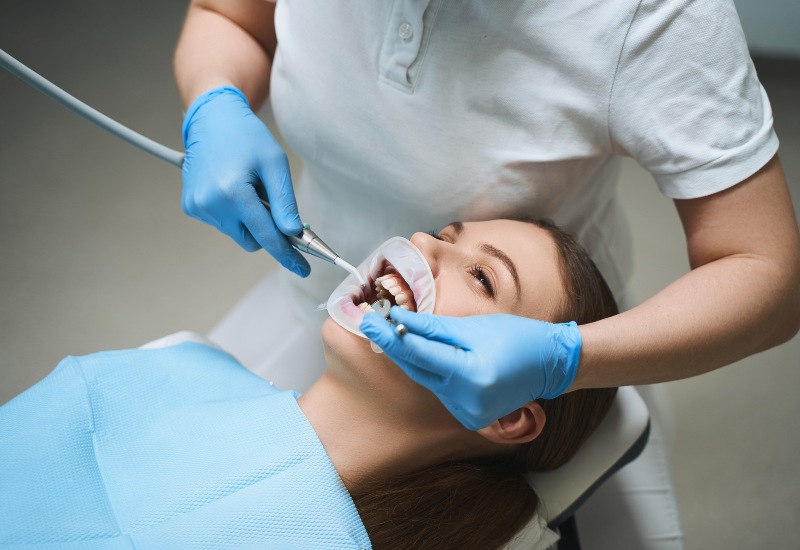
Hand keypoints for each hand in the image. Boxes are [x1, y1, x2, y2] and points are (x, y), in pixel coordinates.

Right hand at [181, 86, 308, 276]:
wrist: (211, 119)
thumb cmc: (246, 137)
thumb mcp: (275, 164)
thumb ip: (284, 202)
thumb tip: (293, 233)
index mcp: (233, 193)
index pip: (267, 236)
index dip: (287, 254)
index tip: (303, 269)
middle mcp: (211, 204)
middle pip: (252, 240)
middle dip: (267, 228)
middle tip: (271, 201)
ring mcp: (198, 207)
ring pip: (238, 232)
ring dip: (249, 218)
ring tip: (246, 186)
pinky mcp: (191, 207)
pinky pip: (223, 223)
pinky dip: (233, 213)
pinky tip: (232, 187)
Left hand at [360, 308, 581, 429]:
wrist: (549, 364)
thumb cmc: (517, 339)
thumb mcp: (474, 327)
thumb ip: (434, 328)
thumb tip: (400, 320)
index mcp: (473, 375)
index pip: (420, 355)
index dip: (391, 336)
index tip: (370, 320)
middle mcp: (469, 401)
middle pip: (418, 370)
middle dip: (395, 346)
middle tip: (372, 323)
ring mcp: (468, 413)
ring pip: (427, 380)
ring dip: (414, 358)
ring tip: (399, 332)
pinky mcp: (469, 417)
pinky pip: (440, 389)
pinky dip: (432, 372)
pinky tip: (427, 354)